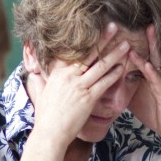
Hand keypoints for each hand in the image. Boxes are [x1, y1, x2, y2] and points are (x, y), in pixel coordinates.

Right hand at [25, 23, 129, 150]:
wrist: (50, 133)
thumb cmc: (46, 116)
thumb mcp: (41, 93)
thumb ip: (41, 81)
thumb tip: (35, 75)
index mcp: (58, 73)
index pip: (74, 51)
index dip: (86, 40)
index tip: (95, 29)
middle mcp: (69, 76)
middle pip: (89, 53)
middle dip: (103, 39)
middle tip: (114, 27)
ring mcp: (79, 86)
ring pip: (100, 66)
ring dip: (114, 54)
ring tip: (125, 44)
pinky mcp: (88, 98)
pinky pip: (104, 82)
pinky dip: (114, 74)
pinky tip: (123, 67)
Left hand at [126, 25, 160, 149]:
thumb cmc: (152, 113)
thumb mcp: (132, 97)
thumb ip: (122, 86)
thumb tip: (105, 80)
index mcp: (145, 75)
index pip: (137, 55)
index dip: (131, 42)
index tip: (124, 29)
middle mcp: (153, 75)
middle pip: (148, 51)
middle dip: (145, 36)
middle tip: (142, 19)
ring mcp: (160, 82)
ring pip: (154, 60)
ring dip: (152, 46)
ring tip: (149, 31)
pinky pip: (157, 79)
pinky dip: (150, 70)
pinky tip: (146, 62)